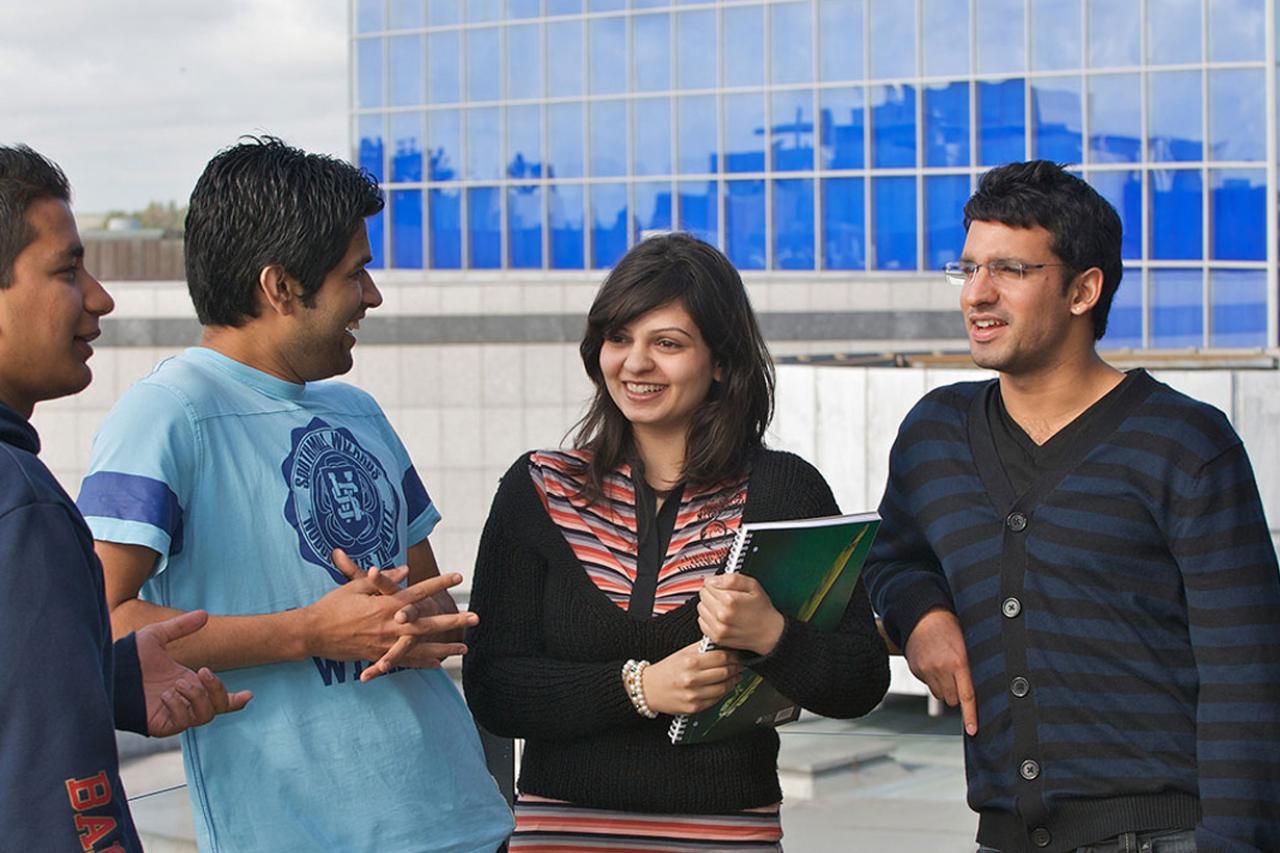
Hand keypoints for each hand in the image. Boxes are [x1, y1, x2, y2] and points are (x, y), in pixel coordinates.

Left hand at [136, 610, 252, 736]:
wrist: (106, 673)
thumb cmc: (128, 658)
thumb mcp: (157, 637)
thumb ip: (181, 627)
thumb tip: (205, 615)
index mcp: (188, 685)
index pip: (218, 699)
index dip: (236, 700)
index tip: (250, 694)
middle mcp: (184, 703)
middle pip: (217, 707)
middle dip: (217, 689)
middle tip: (202, 671)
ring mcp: (173, 715)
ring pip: (204, 715)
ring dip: (196, 697)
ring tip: (178, 684)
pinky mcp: (161, 726)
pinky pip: (182, 722)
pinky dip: (179, 707)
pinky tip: (166, 695)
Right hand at [322, 550, 476, 681]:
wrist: (311, 633)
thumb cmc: (331, 606)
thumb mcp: (355, 586)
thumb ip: (383, 580)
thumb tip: (405, 570)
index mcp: (385, 604)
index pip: (418, 591)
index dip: (439, 583)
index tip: (458, 576)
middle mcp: (389, 625)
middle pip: (427, 623)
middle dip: (453, 621)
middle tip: (475, 617)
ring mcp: (385, 643)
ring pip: (421, 647)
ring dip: (444, 647)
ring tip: (464, 649)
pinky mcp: (378, 656)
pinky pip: (405, 662)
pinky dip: (422, 663)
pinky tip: (437, 665)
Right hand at [641, 641, 742, 715]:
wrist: (648, 689)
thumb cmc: (666, 670)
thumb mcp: (682, 654)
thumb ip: (702, 648)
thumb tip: (722, 645)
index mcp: (690, 662)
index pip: (721, 657)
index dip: (733, 656)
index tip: (736, 655)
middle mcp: (692, 679)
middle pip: (724, 672)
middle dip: (736, 668)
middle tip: (739, 665)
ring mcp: (693, 695)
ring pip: (723, 688)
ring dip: (733, 681)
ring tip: (735, 676)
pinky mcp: (694, 707)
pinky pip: (715, 700)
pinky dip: (723, 693)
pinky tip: (724, 687)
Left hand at [697, 573, 784, 655]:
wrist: (769, 633)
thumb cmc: (762, 610)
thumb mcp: (753, 586)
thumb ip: (732, 579)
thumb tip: (714, 580)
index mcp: (730, 600)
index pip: (708, 583)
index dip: (716, 582)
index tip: (724, 586)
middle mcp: (722, 615)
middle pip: (703, 595)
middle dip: (712, 593)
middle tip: (725, 596)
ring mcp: (718, 628)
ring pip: (700, 608)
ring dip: (709, 605)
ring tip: (723, 607)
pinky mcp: (716, 638)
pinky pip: (701, 622)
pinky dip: (708, 618)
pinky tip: (720, 617)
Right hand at [903, 608, 976, 735]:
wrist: (922, 615)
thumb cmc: (950, 626)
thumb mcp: (967, 643)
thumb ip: (973, 666)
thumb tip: (983, 688)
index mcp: (959, 662)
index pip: (967, 696)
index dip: (970, 715)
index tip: (973, 730)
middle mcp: (942, 668)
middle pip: (952, 699)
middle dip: (957, 694)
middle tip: (958, 677)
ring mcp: (926, 670)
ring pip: (940, 694)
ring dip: (945, 688)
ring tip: (945, 668)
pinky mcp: (916, 670)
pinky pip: (928, 685)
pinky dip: (933, 679)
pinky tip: (934, 663)